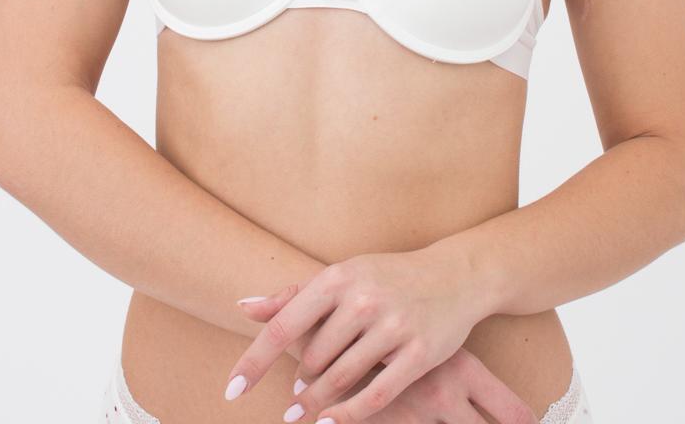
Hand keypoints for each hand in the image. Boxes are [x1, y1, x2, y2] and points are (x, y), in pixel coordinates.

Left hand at [223, 247, 482, 419]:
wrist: (454, 275)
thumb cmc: (386, 277)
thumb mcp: (341, 277)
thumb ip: (292, 297)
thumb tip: (243, 305)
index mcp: (338, 278)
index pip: (284, 325)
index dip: (254, 361)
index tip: (231, 390)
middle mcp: (362, 299)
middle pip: (313, 360)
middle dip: (300, 382)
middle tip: (293, 395)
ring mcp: (393, 325)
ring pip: (340, 379)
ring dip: (316, 401)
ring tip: (302, 409)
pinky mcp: (418, 352)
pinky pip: (375, 395)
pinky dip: (347, 415)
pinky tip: (330, 423)